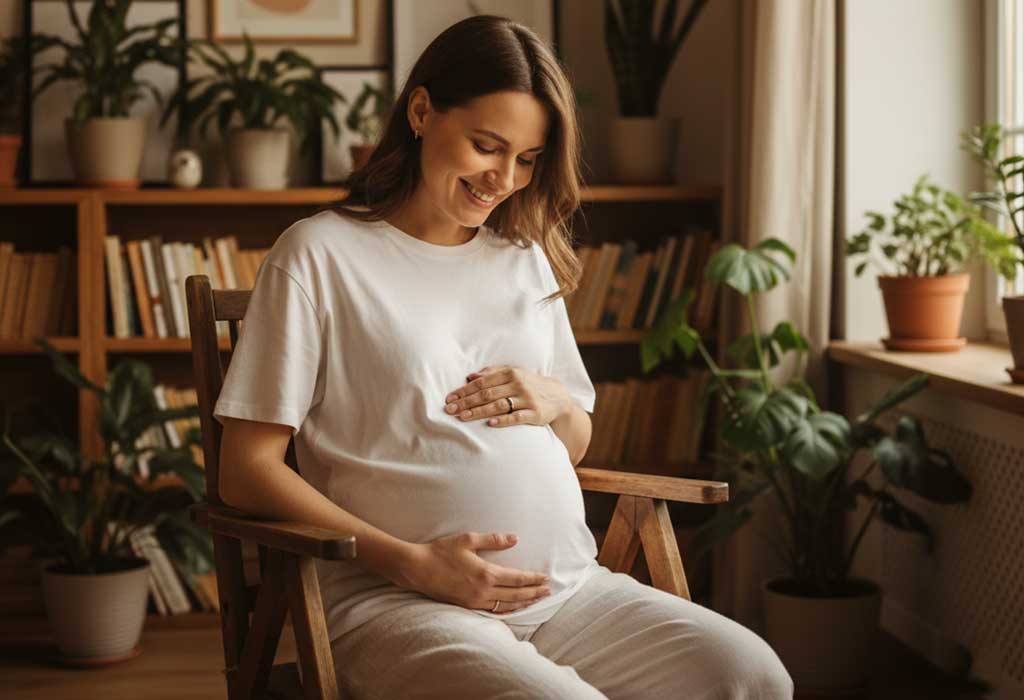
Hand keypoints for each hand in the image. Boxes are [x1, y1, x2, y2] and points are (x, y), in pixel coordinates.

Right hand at [404, 532, 551, 613]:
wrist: (417, 569)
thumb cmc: (441, 551)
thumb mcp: (467, 540)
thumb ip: (493, 540)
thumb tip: (514, 538)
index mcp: (486, 574)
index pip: (517, 579)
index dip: (533, 579)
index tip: (545, 578)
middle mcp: (483, 591)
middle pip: (516, 595)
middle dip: (534, 593)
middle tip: (548, 591)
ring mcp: (475, 601)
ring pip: (506, 605)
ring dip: (523, 602)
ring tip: (536, 600)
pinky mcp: (467, 606)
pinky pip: (493, 611)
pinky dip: (507, 609)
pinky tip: (513, 607)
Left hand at [444, 365, 570, 426]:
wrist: (558, 396)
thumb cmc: (530, 384)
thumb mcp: (514, 374)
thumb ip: (492, 373)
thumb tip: (470, 376)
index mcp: (510, 373)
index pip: (482, 383)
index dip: (464, 391)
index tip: (449, 398)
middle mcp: (518, 384)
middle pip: (487, 394)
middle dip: (466, 402)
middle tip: (450, 410)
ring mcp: (527, 399)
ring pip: (498, 405)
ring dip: (478, 411)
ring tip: (463, 417)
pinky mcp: (535, 413)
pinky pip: (516, 417)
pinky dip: (503, 420)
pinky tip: (490, 424)